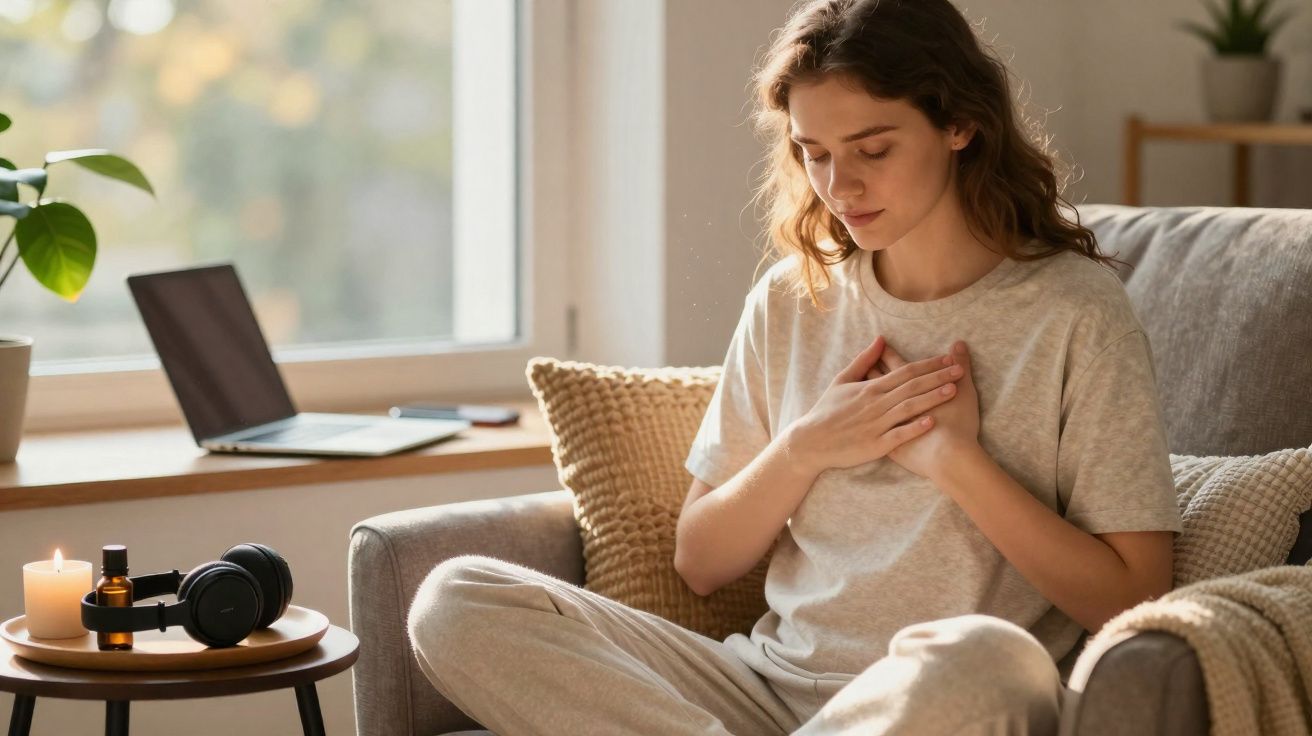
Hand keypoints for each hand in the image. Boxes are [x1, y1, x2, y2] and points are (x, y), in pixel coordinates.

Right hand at [788, 335, 965, 473]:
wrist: (811, 441)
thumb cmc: (827, 410)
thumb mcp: (841, 381)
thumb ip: (863, 361)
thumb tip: (880, 340)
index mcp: (870, 388)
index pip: (905, 371)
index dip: (929, 365)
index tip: (949, 358)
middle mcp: (875, 404)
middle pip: (912, 387)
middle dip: (938, 377)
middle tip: (960, 369)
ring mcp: (876, 424)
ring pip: (909, 408)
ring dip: (931, 398)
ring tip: (954, 390)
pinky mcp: (875, 445)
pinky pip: (898, 435)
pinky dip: (915, 428)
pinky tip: (932, 422)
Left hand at [872, 340, 982, 480]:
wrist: (948, 459)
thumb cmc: (959, 424)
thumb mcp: (964, 391)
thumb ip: (962, 365)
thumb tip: (959, 343)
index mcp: (909, 391)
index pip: (897, 368)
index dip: (889, 355)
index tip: (882, 345)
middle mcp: (892, 405)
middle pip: (879, 383)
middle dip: (873, 369)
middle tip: (864, 362)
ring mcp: (886, 425)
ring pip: (872, 405)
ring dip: (867, 393)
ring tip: (861, 382)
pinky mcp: (885, 445)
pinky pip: (874, 430)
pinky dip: (869, 421)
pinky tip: (865, 417)